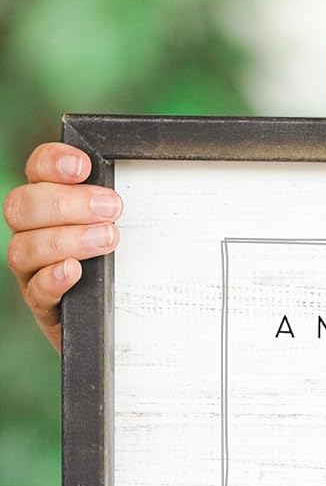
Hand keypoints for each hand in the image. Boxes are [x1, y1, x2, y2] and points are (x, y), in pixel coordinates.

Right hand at [4, 142, 121, 353]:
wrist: (116, 322)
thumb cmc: (118, 268)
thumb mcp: (119, 232)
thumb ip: (115, 208)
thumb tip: (143, 184)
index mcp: (47, 208)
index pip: (35, 172)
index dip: (51, 162)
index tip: (83, 166)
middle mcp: (31, 234)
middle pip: (22, 207)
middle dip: (68, 203)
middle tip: (111, 209)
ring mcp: (33, 271)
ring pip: (24, 247)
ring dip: (67, 239)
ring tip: (107, 239)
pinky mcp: (44, 305)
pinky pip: (36, 290)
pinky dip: (54, 277)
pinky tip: (75, 271)